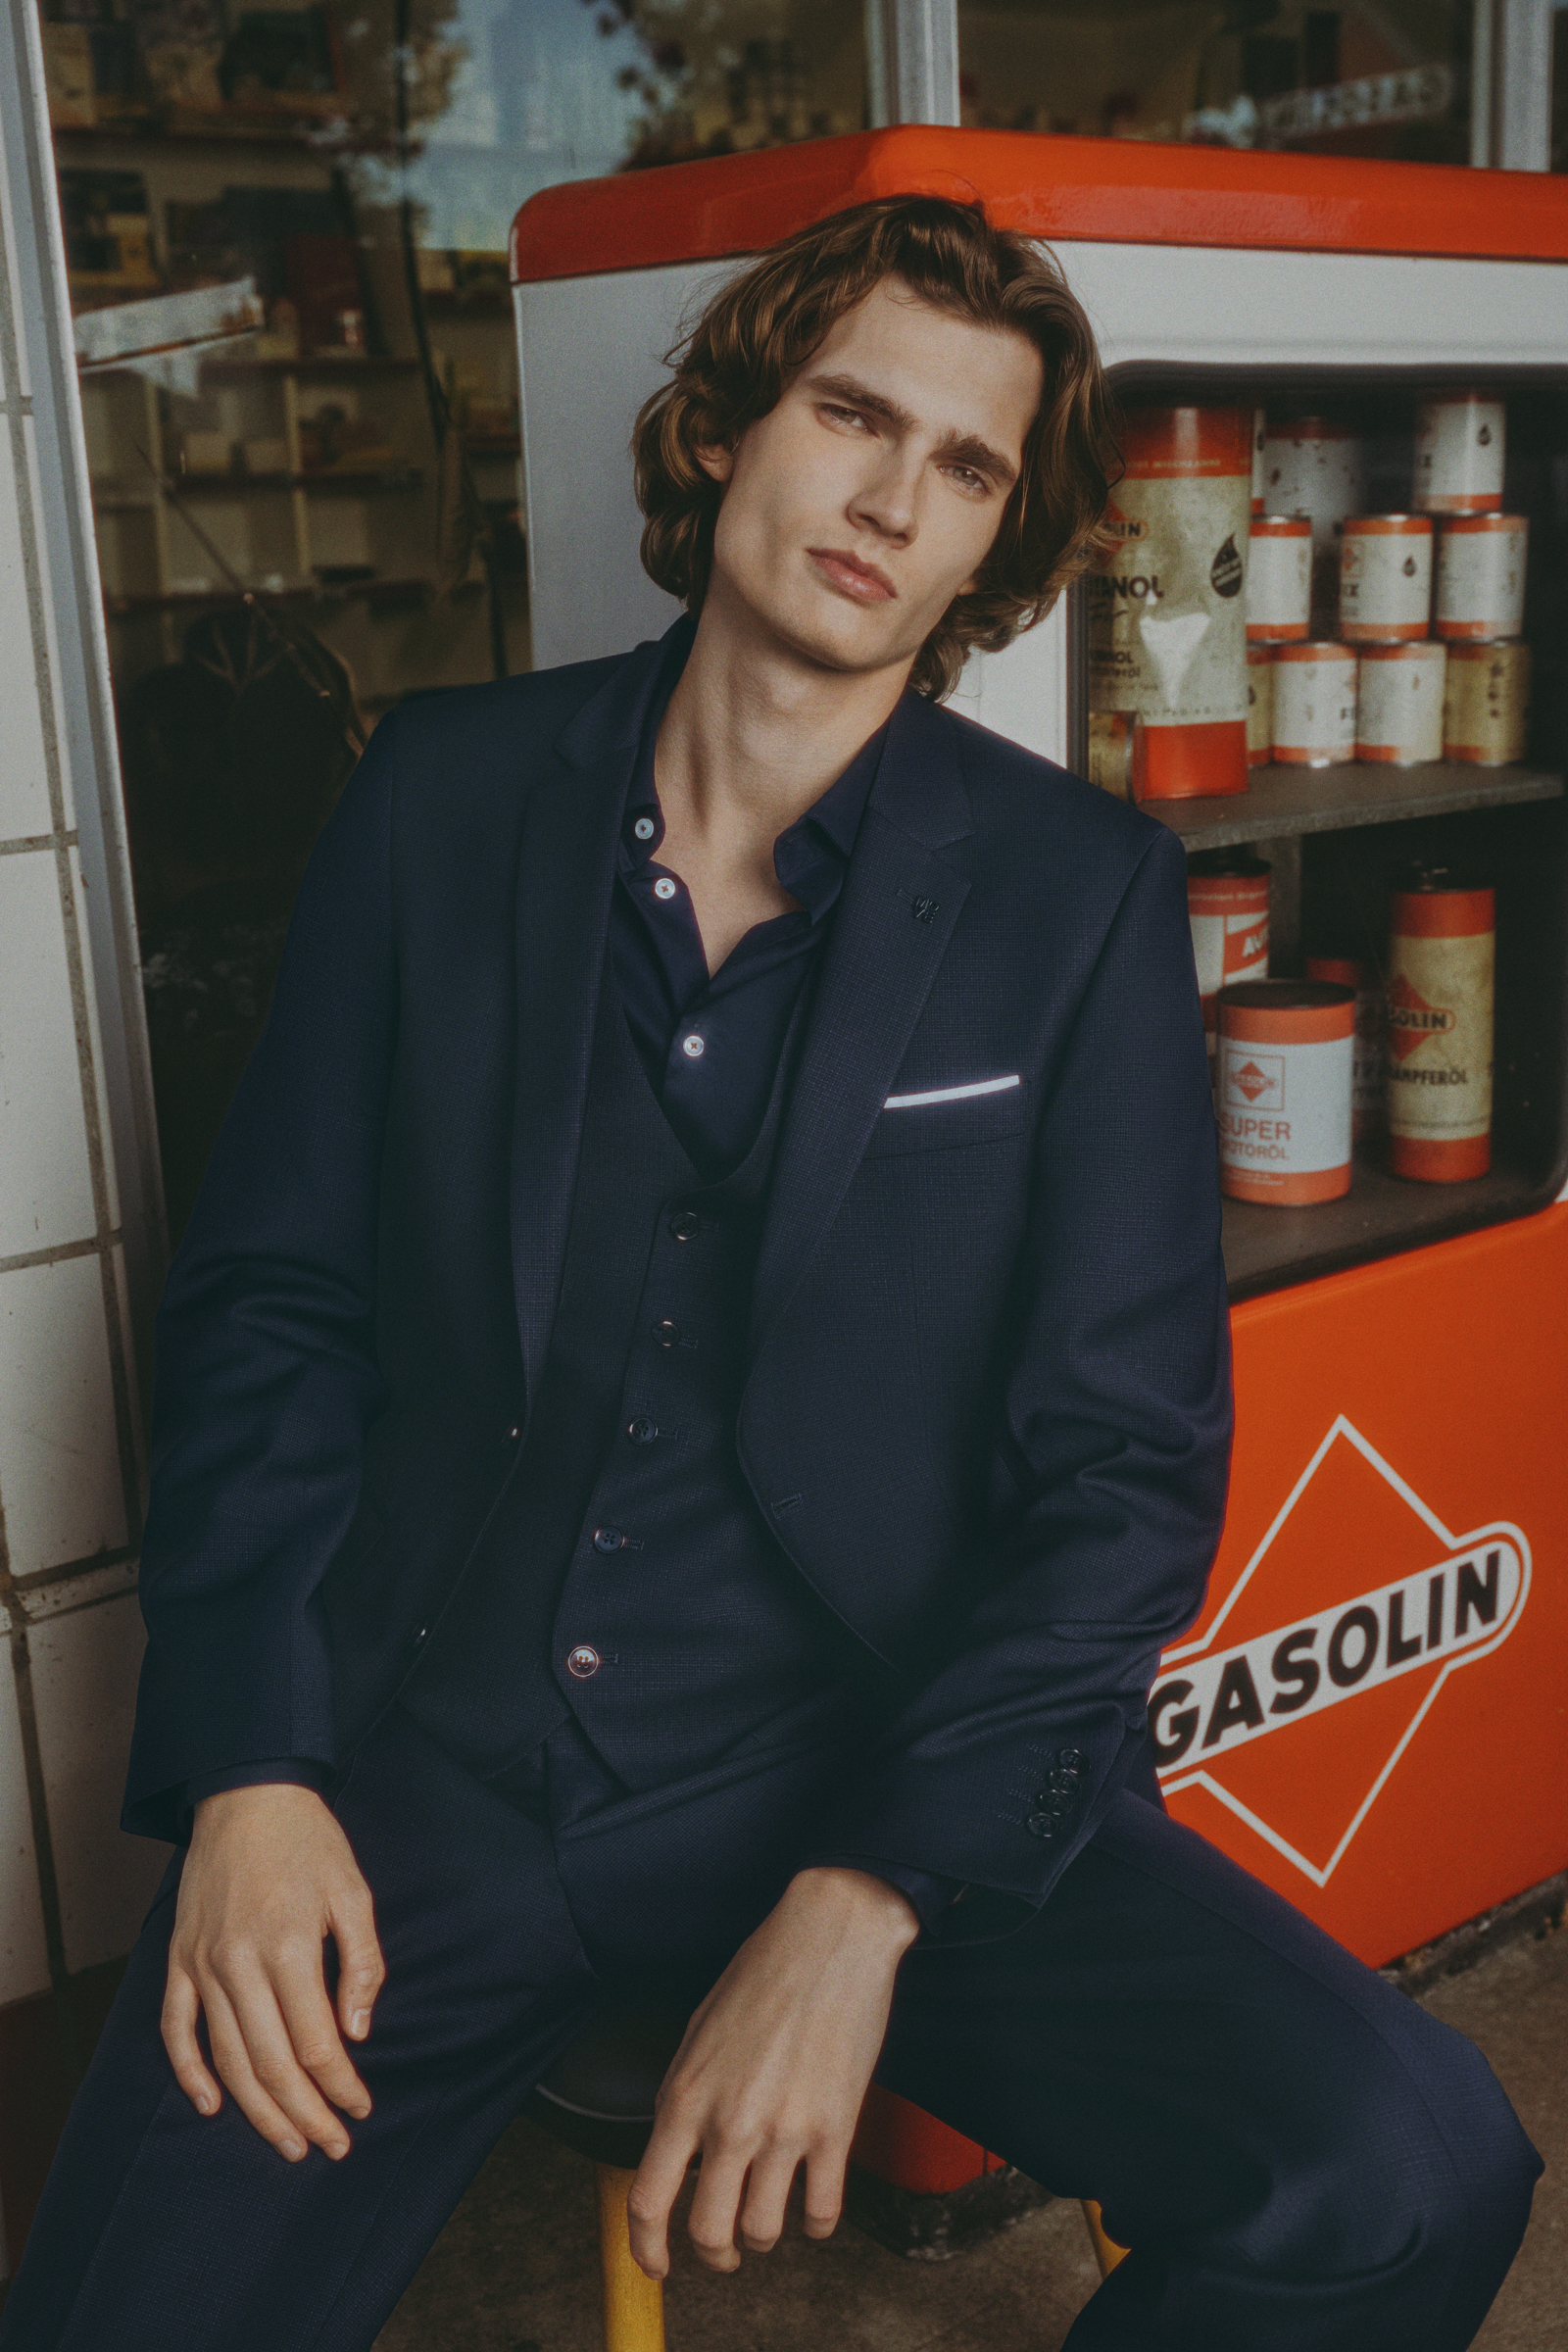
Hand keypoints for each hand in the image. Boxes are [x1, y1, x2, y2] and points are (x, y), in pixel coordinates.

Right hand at [162, 1782, 385, 2163]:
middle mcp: (239, 1963)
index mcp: (289, 1946)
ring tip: (286, 2144)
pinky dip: (190, 2072)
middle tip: (329, 2146)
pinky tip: (213, 2105)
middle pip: (271, 2063)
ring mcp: (202, 1964)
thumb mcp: (353, 1892)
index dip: (341, 2086)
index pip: (317, 2042)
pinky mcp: (178, 1960)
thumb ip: (360, 1964)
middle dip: (304, 2114)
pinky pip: (176, 2029)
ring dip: (257, 2110)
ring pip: (227, 2058)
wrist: (247, 1795)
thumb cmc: (309, 1842)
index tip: (360, 2109)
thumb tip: (357, 2033)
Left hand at [627, 1866, 920, 2277]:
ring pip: (763, 2231)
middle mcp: (730, 2122)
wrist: (830, 1933)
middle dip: (713, 2255)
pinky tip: (813, 2211)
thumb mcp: (699, 2030)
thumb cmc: (764, 1968)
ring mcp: (784, 2130)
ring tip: (768, 2220)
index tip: (658, 2264)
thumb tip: (682, 2150)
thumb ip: (685, 2095)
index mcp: (685, 2095)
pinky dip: (815, 2225)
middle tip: (722, 2252)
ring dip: (763, 2237)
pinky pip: (823, 2211)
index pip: (648, 2200)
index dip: (648, 2248)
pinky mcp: (836, 2128)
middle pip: (708, 2233)